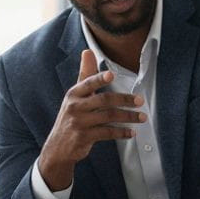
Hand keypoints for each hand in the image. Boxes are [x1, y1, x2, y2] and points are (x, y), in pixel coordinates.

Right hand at [36, 49, 145, 191]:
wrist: (58, 147)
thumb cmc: (71, 116)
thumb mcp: (74, 96)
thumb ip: (85, 75)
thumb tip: (87, 51)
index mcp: (73, 94)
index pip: (87, 83)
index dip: (99, 79)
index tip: (111, 75)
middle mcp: (74, 107)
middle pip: (103, 100)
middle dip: (124, 99)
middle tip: (140, 100)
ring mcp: (79, 123)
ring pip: (108, 117)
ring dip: (128, 117)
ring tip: (142, 117)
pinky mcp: (84, 137)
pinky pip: (106, 133)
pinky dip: (121, 132)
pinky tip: (131, 132)